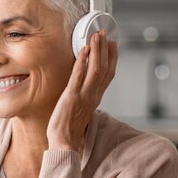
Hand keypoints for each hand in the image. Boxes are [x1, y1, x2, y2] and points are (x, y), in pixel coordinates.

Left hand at [47, 30, 117, 153]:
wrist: (64, 144)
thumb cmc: (69, 130)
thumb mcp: (81, 111)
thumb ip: (85, 98)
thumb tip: (83, 89)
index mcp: (96, 98)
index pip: (109, 75)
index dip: (112, 58)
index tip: (112, 45)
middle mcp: (93, 95)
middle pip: (105, 68)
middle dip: (105, 49)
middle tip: (104, 33)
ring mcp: (83, 96)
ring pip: (96, 69)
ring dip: (96, 50)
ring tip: (96, 36)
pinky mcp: (72, 97)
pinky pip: (79, 76)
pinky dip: (82, 61)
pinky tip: (84, 50)